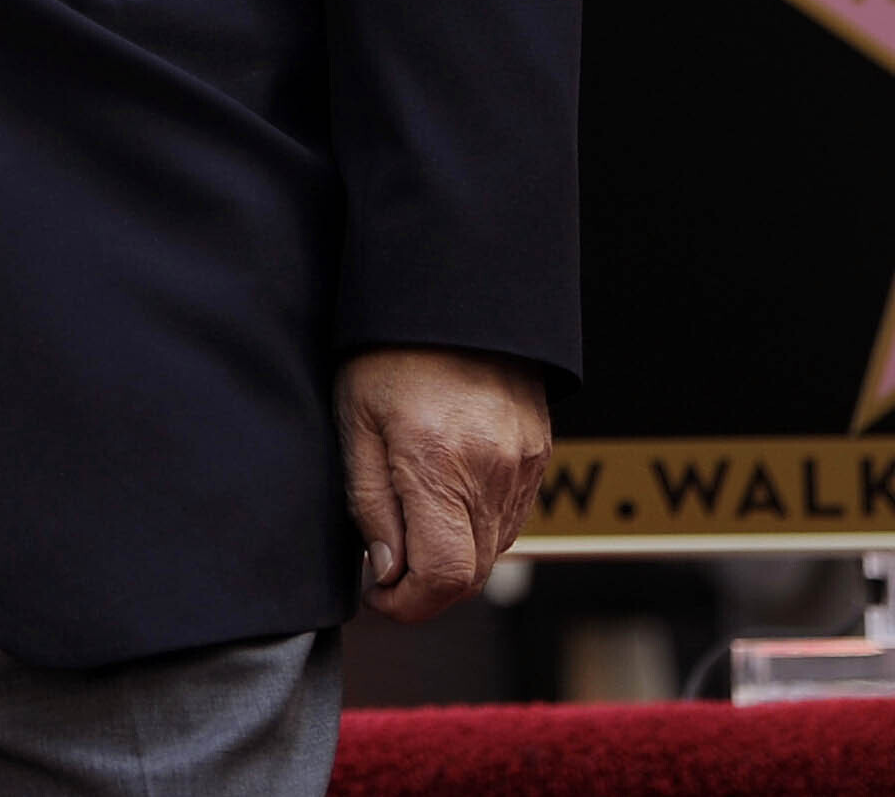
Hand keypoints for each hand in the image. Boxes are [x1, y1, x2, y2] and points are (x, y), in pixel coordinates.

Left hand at [334, 347, 550, 623]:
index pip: (444, 579)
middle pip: (473, 575)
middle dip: (427, 586)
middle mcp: (492, 470)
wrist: (453, 291)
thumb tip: (387, 571)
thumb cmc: (390, 350)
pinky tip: (447, 496)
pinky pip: (512, 516)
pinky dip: (479, 526)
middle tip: (387, 566)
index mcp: (440, 465)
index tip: (378, 592)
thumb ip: (370, 505)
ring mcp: (523, 462)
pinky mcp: (538, 451)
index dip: (407, 604)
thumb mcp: (355, 423)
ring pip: (495, 550)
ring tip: (413, 523)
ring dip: (453, 557)